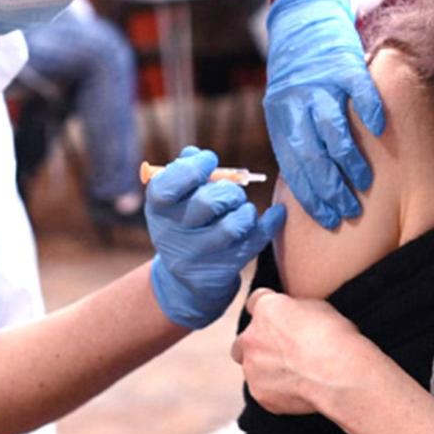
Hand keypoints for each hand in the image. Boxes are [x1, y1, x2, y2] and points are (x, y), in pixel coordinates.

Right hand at [147, 147, 284, 329]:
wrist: (187, 279)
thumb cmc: (185, 223)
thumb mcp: (175, 199)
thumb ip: (184, 170)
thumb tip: (195, 154)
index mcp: (157, 208)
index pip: (170, 185)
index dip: (195, 167)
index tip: (210, 160)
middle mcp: (171, 234)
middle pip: (208, 203)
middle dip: (229, 191)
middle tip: (232, 193)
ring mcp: (195, 257)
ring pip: (234, 226)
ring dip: (246, 210)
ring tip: (242, 209)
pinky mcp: (219, 272)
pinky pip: (254, 242)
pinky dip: (270, 223)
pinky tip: (276, 214)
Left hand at [230, 287, 363, 414]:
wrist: (340, 373)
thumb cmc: (334, 337)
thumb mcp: (318, 307)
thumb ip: (295, 310)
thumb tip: (294, 317)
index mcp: (265, 309)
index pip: (255, 302)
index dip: (268, 311)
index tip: (278, 318)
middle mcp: (251, 337)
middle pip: (244, 340)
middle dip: (257, 345)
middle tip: (281, 351)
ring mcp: (252, 368)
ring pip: (251, 368)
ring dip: (265, 369)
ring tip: (293, 374)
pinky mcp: (260, 394)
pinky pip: (263, 390)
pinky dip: (276, 390)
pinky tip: (297, 389)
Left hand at [263, 0, 384, 228]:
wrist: (304, 19)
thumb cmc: (299, 73)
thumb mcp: (286, 105)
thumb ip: (296, 137)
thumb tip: (310, 185)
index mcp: (280, 115)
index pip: (292, 164)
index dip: (310, 194)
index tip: (326, 217)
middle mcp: (296, 101)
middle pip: (312, 153)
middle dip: (329, 187)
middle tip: (347, 211)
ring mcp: (320, 83)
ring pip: (333, 129)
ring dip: (349, 160)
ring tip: (363, 182)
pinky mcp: (343, 64)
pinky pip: (358, 92)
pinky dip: (370, 113)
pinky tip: (380, 132)